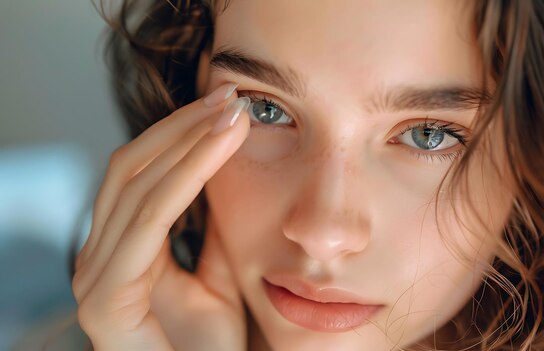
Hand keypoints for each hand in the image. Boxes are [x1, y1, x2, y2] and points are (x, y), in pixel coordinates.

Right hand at [71, 83, 249, 350]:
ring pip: (138, 185)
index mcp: (123, 249)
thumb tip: (225, 170)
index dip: (180, 133)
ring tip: (231, 113)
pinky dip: (183, 179)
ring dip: (187, 141)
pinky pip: (148, 223)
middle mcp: (100, 257)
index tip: (225, 105)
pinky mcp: (106, 300)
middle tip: (229, 96)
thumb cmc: (215, 343)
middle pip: (132, 168)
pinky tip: (217, 148)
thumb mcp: (221, 270)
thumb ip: (213, 226)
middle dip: (183, 126)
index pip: (141, 173)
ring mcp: (97, 278)